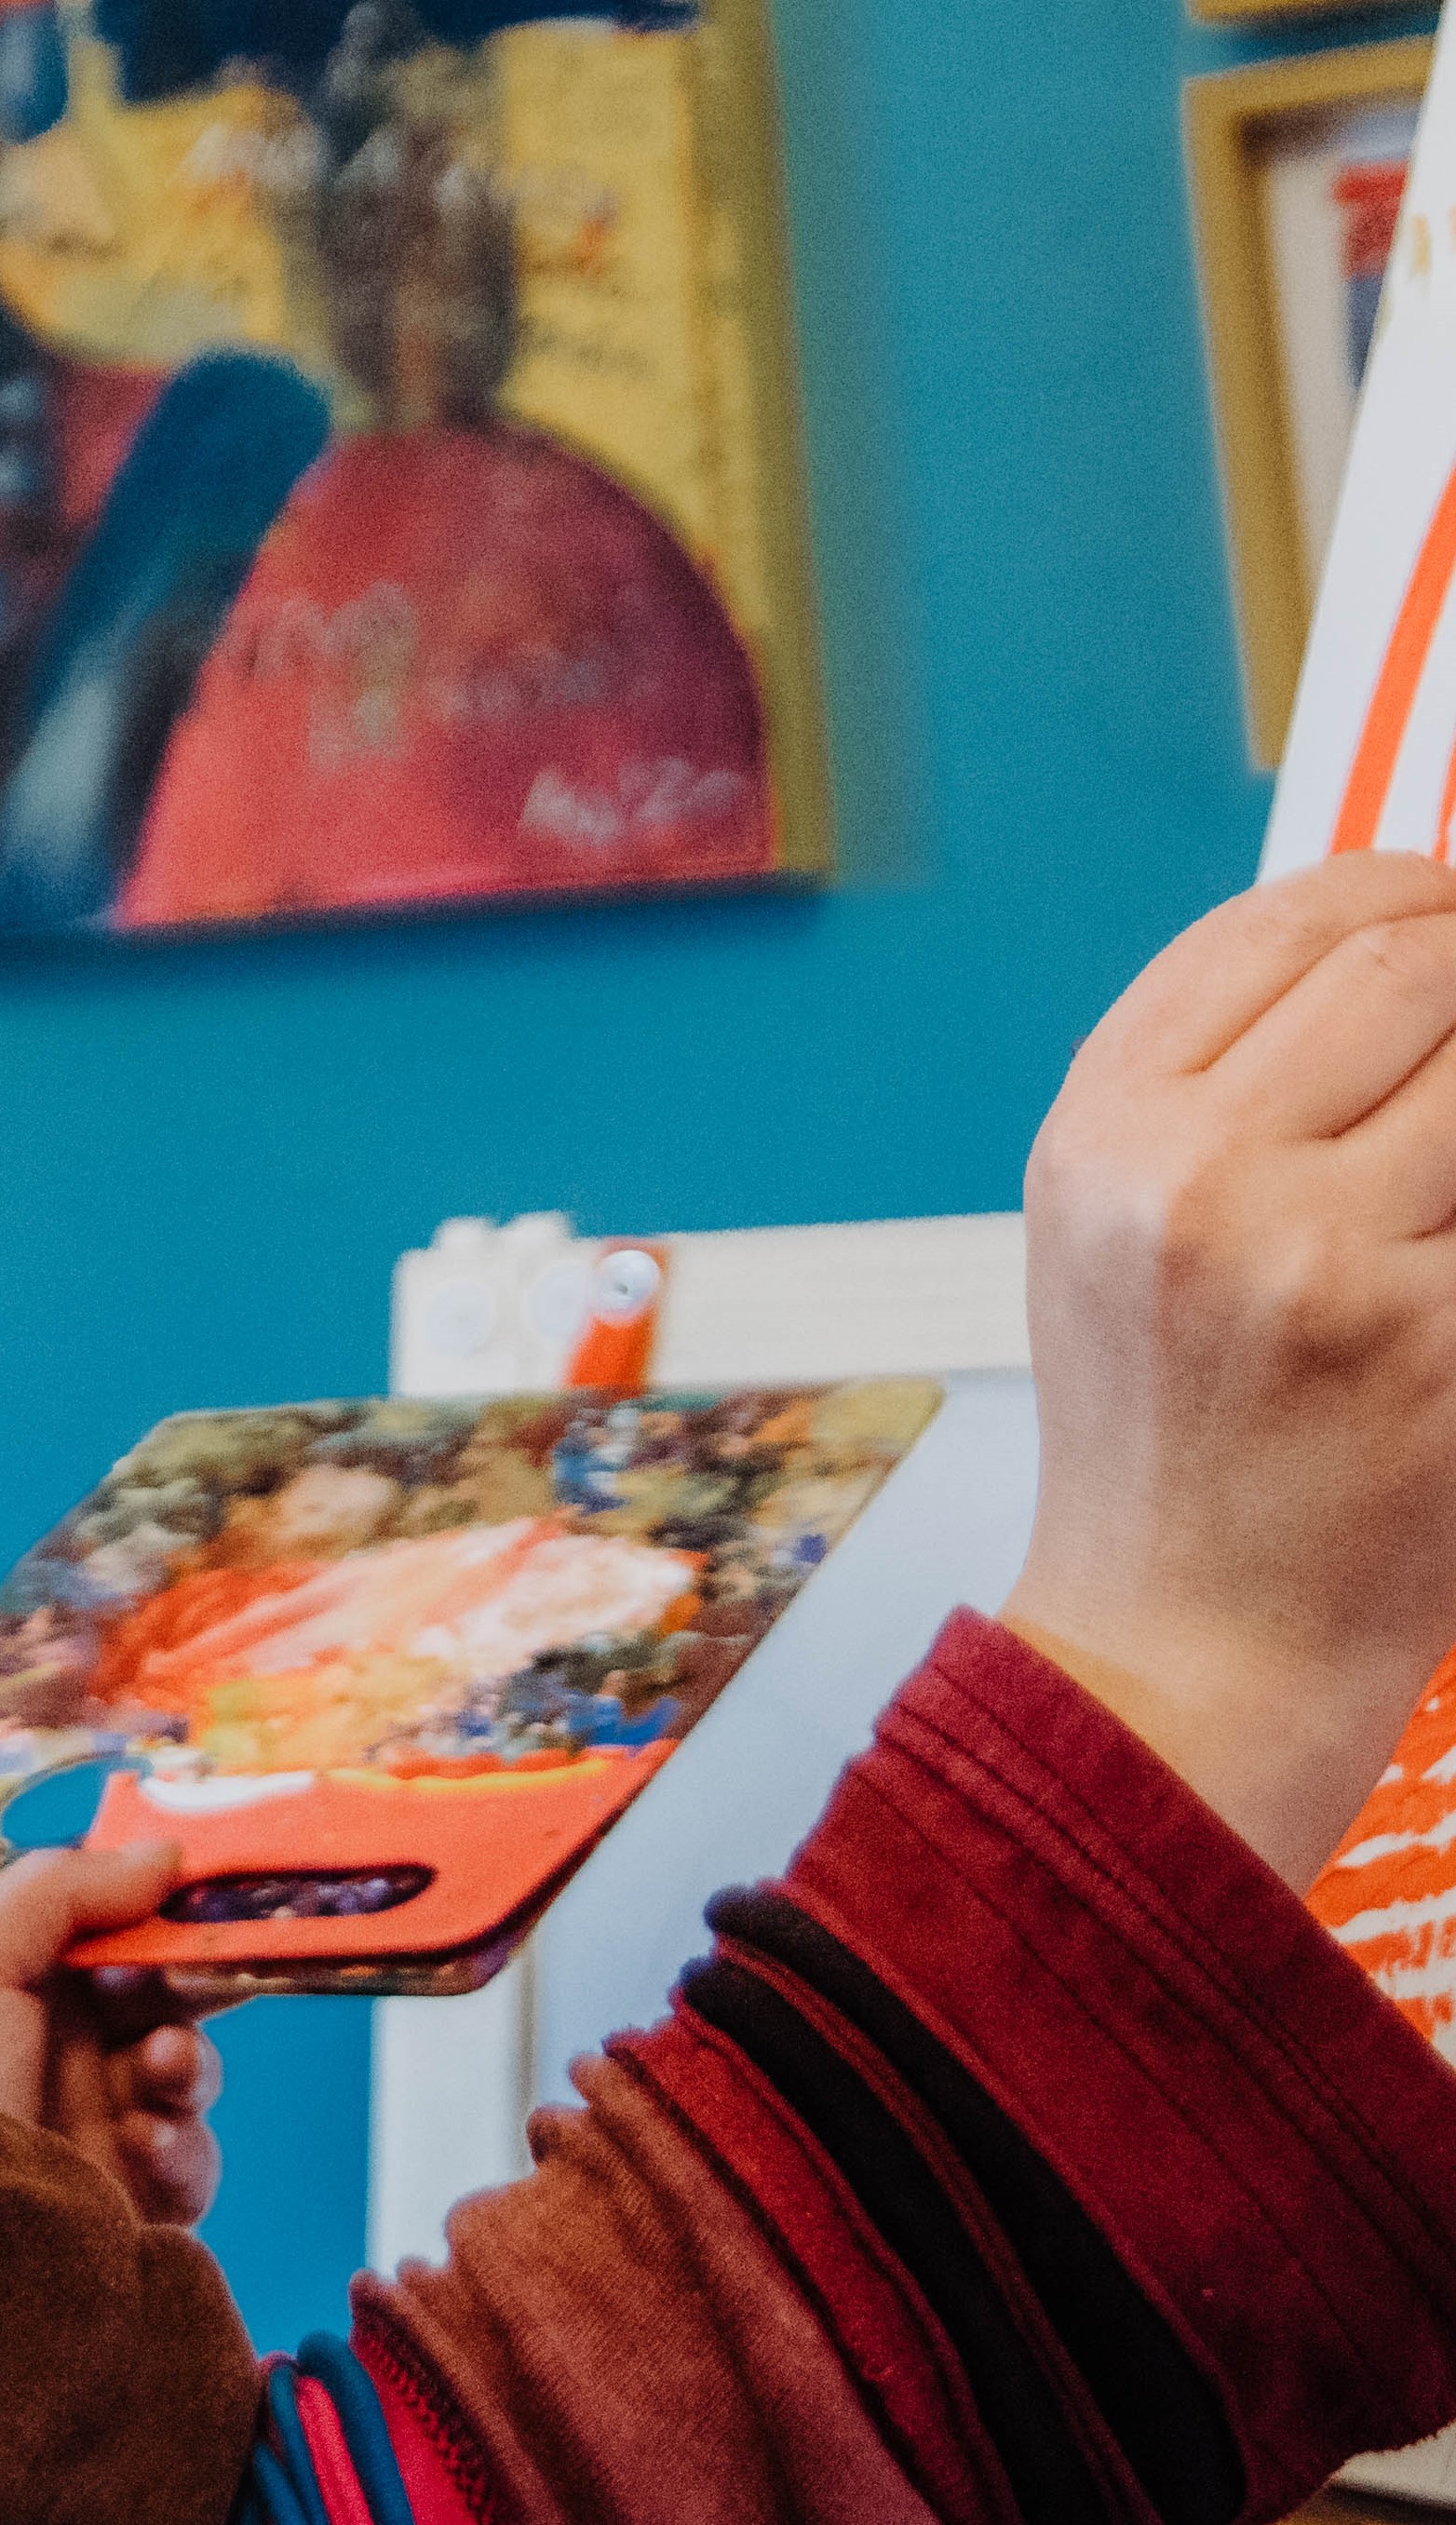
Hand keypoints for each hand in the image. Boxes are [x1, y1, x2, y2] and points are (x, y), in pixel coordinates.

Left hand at [0, 1837, 227, 2229]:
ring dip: (188, 2065)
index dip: (168, 1917)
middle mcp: (61, 2051)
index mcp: (23, 1983)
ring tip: (161, 2069)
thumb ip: (64, 1892)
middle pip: (166, 2002)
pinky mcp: (125, 2202)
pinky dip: (183, 2149)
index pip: (116, 1935)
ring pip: (187, 2079)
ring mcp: (96, 2126)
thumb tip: (167, 1856)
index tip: (213, 1897)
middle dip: (193, 1988)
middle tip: (205, 1978)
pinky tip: (145, 2141)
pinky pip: (189, 2166)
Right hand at [1014, 852, 1455, 1887]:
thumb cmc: (1159, 1435)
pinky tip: (1453, 1234)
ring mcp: (1333, 1269)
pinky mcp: (1446, 1352)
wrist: (1188, 1637)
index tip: (1447, 898)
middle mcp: (1201, 1183)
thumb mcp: (1112, 1223)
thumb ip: (1214, 1079)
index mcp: (1104, 1135)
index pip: (1281, 928)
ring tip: (1449, 1158)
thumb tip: (1389, 941)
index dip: (1399, 886)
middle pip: (1409, 972)